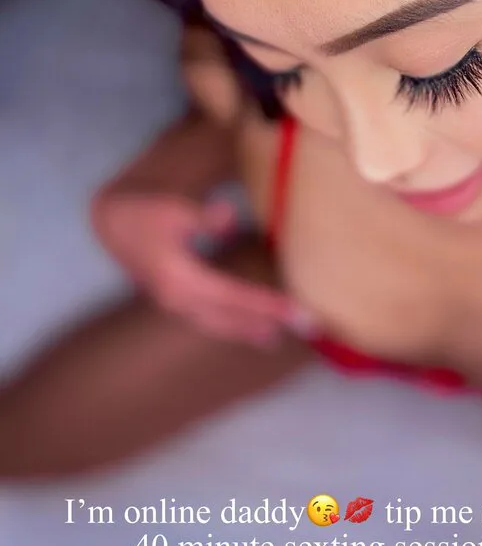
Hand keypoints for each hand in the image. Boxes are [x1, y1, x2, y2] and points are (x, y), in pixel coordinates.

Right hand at [91, 190, 293, 344]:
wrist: (115, 224)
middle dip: (263, 322)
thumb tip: (228, 217)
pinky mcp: (175, 303)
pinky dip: (232, 325)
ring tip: (276, 337)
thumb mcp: (174, 208)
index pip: (230, 294)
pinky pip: (208, 320)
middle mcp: (176, 298)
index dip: (262, 302)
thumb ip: (202, 216)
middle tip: (301, 328)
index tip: (291, 308)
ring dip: (246, 330)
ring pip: (216, 324)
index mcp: (178, 277)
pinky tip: (251, 327)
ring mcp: (173, 304)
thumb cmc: (148, 213)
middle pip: (227, 317)